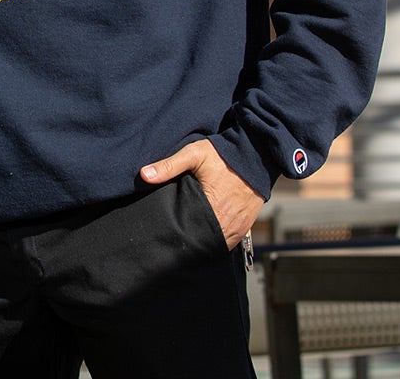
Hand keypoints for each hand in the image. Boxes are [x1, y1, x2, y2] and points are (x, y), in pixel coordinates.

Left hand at [139, 138, 262, 247]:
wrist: (256, 154)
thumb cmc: (223, 154)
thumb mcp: (194, 154)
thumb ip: (169, 165)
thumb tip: (144, 175)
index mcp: (213, 206)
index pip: (190, 231)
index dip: (177, 234)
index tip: (166, 234)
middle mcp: (228, 221)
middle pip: (204, 241)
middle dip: (189, 240)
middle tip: (174, 239)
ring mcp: (239, 226)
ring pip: (217, 244)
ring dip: (204, 242)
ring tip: (188, 238)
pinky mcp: (246, 225)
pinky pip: (229, 241)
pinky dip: (218, 240)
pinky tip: (205, 236)